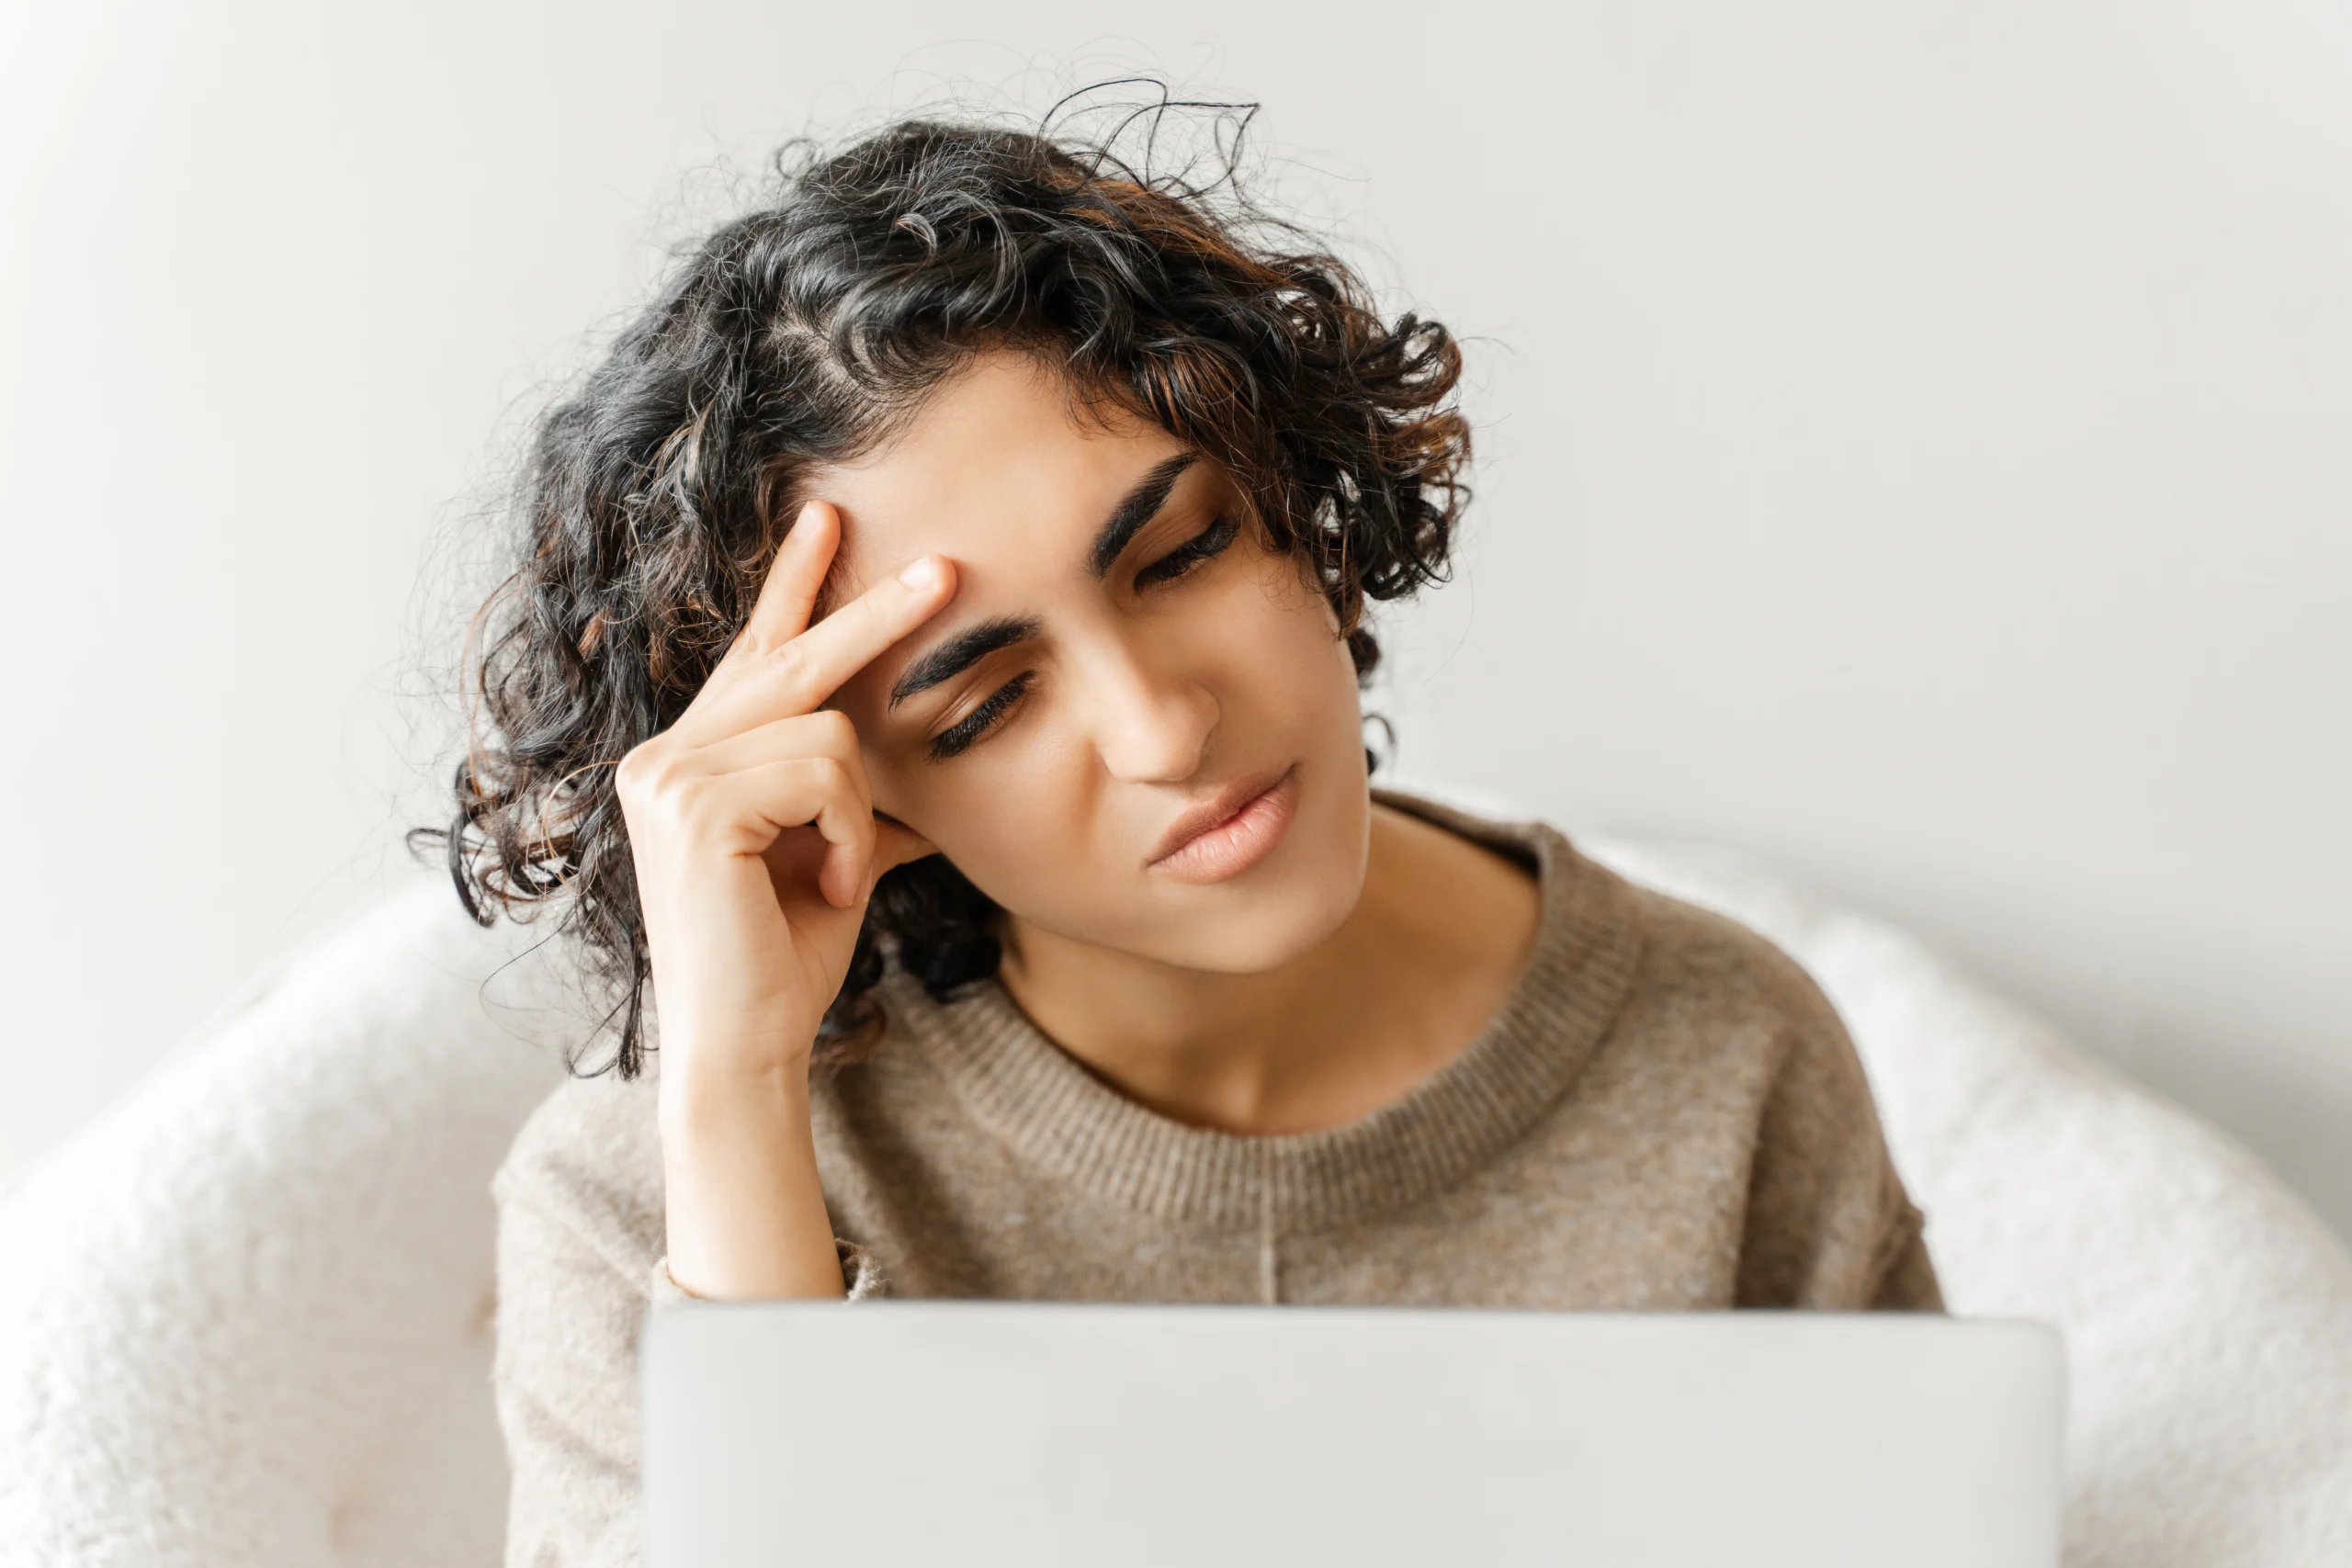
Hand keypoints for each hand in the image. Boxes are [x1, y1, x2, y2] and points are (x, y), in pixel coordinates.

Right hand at [615, 499, 954, 1085]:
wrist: (746, 1043)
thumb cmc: (786, 961)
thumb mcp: (837, 861)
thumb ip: (865, 807)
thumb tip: (933, 789)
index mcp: (692, 760)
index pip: (754, 657)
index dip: (795, 589)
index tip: (825, 518)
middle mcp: (663, 755)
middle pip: (792, 660)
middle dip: (875, 616)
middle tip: (948, 570)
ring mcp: (668, 774)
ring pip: (827, 728)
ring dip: (857, 812)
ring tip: (835, 878)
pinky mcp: (694, 802)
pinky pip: (824, 772)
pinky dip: (848, 833)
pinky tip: (827, 888)